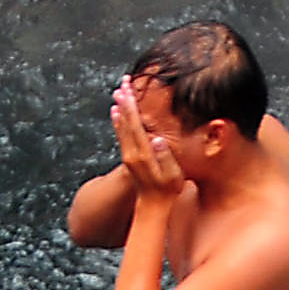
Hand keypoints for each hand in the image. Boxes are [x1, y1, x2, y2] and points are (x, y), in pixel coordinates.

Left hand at [110, 81, 185, 196]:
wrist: (152, 208)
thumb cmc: (167, 192)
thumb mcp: (173, 177)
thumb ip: (165, 157)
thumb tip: (158, 139)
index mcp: (143, 154)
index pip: (135, 124)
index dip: (131, 106)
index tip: (128, 89)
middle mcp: (131, 153)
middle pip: (126, 121)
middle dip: (124, 100)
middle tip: (123, 82)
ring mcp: (128, 156)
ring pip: (121, 126)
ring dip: (120, 107)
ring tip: (118, 91)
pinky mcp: (128, 158)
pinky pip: (121, 135)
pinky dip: (118, 121)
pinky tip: (115, 113)